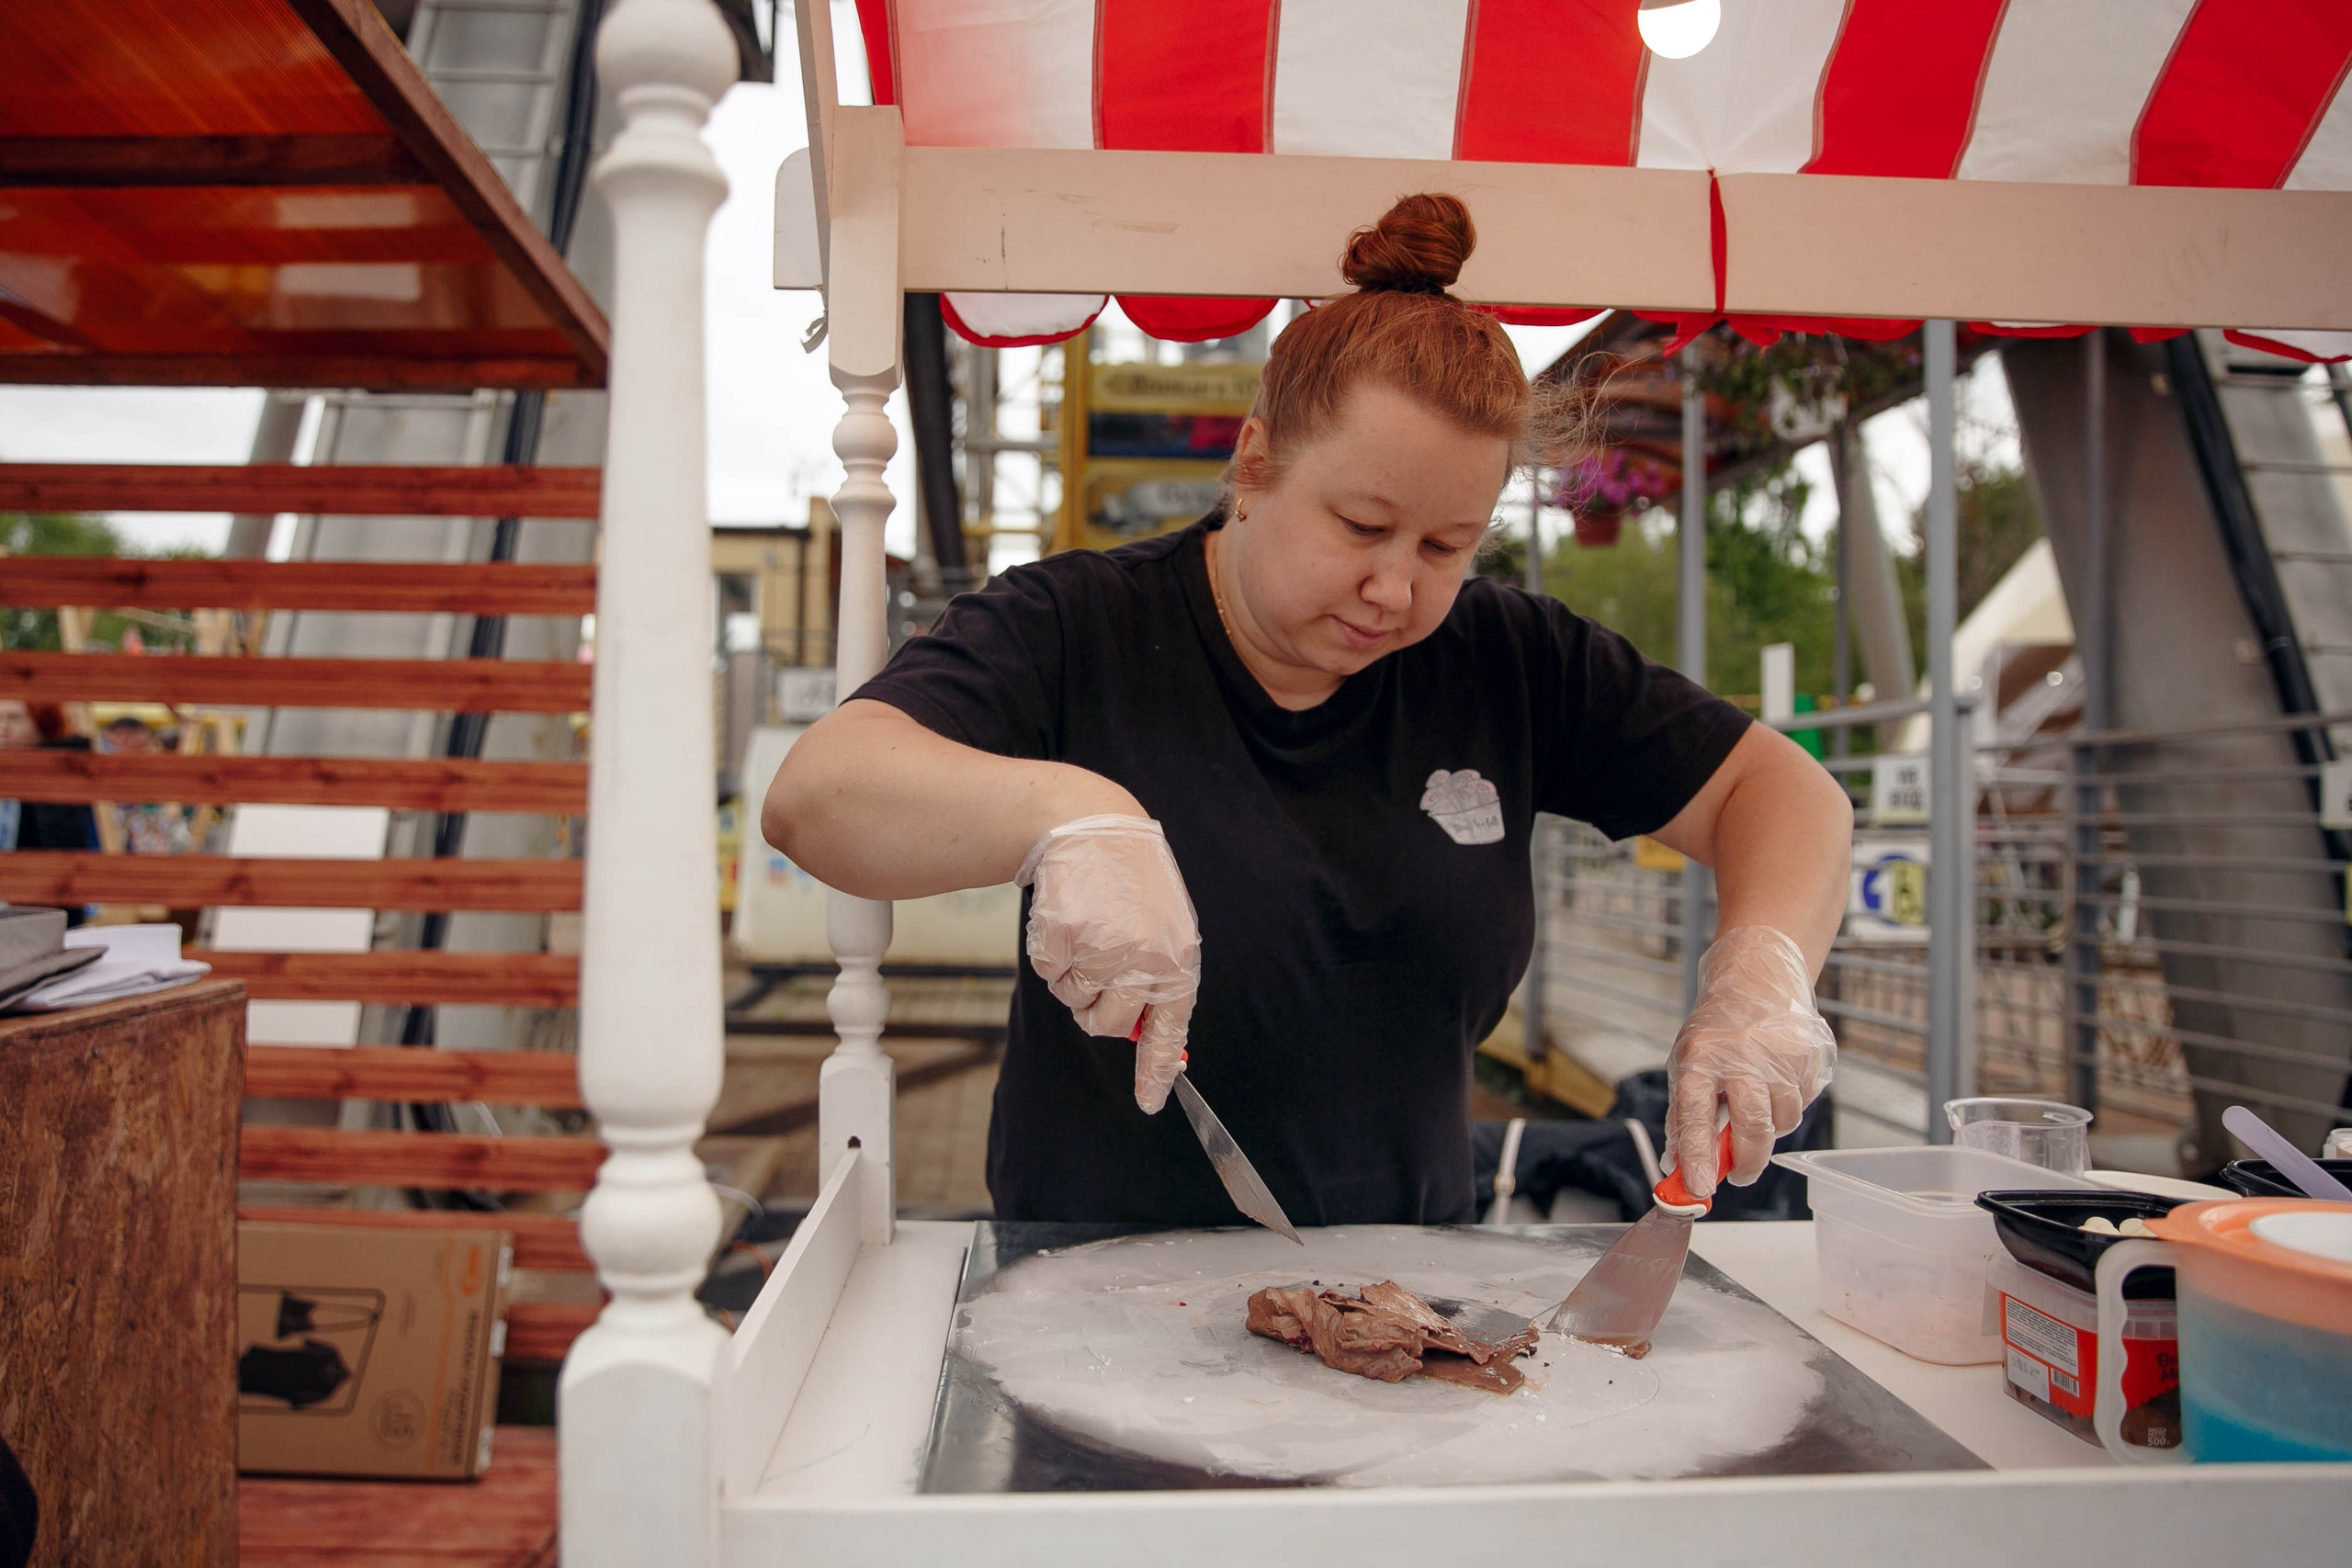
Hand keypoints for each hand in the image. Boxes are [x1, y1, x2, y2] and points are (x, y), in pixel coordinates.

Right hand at [1017, 814, 1200, 1113]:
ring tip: (1089, 932)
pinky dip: (1051, 952)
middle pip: (1106, 1024)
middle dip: (1094, 1007)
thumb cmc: (1133, 886)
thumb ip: (1158, 981)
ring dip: (1072, 976)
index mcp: (1176, 963)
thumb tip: (1142, 1034)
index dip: (1155, 1071)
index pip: (1167, 1031)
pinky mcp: (1063, 938)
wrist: (1096, 831)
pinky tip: (1069, 919)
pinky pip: (1048, 971)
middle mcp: (1142, 962)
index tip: (1148, 1103)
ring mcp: (1100, 951)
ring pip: (1073, 1000)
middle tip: (1098, 968)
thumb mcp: (1165, 931)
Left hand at [1664, 925, 1835, 1197]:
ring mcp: (1781, 1057)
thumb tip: (1677, 1166)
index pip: (1695, 1117)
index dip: (1698, 1157)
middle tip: (1739, 1174)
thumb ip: (1683, 1117)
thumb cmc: (1716, 1032)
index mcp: (1700, 1059)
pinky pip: (1804, 1103)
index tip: (1699, 1188)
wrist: (1756, 982)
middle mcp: (1741, 1058)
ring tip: (1756, 1108)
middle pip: (1753, 1126)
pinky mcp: (1810, 1057)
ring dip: (1770, 1130)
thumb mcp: (1686, 1065)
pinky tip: (1776, 1084)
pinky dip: (1789, 1106)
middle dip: (1748, 1162)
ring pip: (1783, 1120)